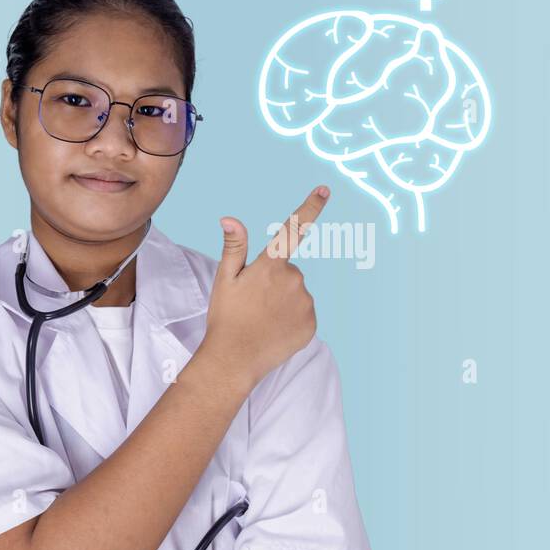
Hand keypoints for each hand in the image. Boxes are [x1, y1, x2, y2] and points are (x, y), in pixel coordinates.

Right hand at [201, 185, 329, 389]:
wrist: (234, 360)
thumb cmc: (226, 317)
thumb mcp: (225, 279)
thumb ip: (234, 247)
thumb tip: (230, 219)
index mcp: (271, 265)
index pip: (292, 229)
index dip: (310, 207)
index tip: (324, 189)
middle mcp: (293, 280)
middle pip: (289, 272)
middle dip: (275, 281)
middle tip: (254, 301)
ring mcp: (305, 303)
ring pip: (297, 293)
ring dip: (283, 301)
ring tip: (262, 318)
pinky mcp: (311, 324)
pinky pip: (304, 314)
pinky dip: (292, 319)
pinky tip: (274, 330)